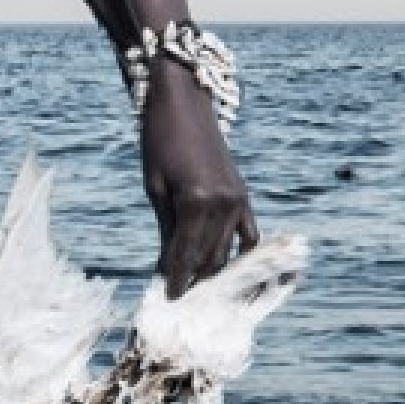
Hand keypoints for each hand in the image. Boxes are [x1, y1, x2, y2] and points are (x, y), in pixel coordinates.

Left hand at [138, 67, 256, 295]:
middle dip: (193, 281)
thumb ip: (165, 228)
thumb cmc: (159, 141)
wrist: (184, 104)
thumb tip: (165, 266)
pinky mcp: (244, 194)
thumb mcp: (155, 187)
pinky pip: (248, 233)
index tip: (166, 300)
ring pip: (228, 251)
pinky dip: (238, 253)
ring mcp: (238, 200)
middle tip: (179, 299)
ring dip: (212, 271)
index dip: (174, 279)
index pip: (184, 254)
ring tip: (197, 287)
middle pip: (208, 259)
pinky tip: (226, 268)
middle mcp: (223, 204)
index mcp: (196, 202)